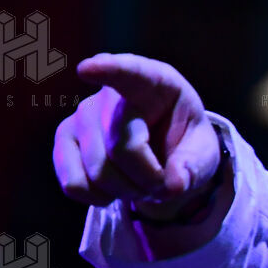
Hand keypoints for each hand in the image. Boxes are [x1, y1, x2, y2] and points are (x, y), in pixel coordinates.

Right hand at [53, 53, 221, 219]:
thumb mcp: (203, 152)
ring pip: (98, 171)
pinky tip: (114, 186)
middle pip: (122, 148)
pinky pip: (74, 184)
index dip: (109, 70)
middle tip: (163, 181)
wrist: (163, 154)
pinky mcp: (64, 140)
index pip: (131, 73)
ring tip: (141, 180)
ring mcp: (82, 115)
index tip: (88, 69)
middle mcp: (111, 94)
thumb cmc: (184, 143)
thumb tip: (170, 185)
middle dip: (148, 180)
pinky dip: (99, 198)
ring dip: (127, 191)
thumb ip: (193, 167)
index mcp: (155, 83)